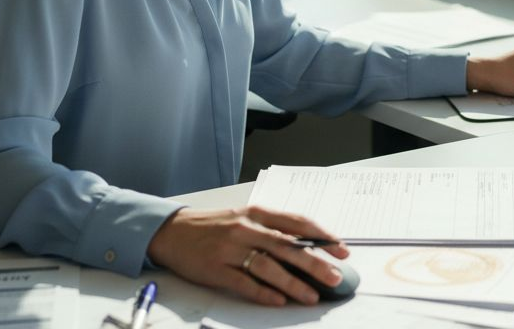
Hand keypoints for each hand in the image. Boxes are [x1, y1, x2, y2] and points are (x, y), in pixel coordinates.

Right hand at [147, 205, 348, 305]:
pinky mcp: (215, 269)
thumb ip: (272, 229)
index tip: (341, 249)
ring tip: (312, 295)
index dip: (321, 236)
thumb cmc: (214, 226)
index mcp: (256, 213)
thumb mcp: (244, 218)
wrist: (172, 232)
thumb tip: (306, 246)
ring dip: (293, 282)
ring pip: (267, 266)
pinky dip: (263, 293)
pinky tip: (279, 301)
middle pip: (286, 246)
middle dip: (314, 262)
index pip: (296, 222)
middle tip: (335, 276)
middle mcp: (245, 228)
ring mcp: (229, 249)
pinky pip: (243, 282)